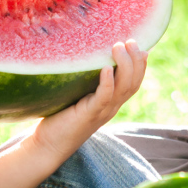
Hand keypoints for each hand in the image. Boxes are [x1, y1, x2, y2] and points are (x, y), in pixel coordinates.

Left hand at [32, 41, 146, 161]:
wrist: (46, 146)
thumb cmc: (59, 118)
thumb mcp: (77, 95)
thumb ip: (85, 81)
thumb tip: (84, 58)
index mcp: (111, 103)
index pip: (134, 83)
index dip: (141, 65)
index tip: (141, 46)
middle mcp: (111, 107)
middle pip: (133, 83)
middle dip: (136, 61)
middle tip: (130, 41)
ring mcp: (102, 112)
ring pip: (123, 88)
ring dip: (125, 66)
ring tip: (119, 46)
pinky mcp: (88, 115)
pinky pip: (104, 98)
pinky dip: (108, 82)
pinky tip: (107, 68)